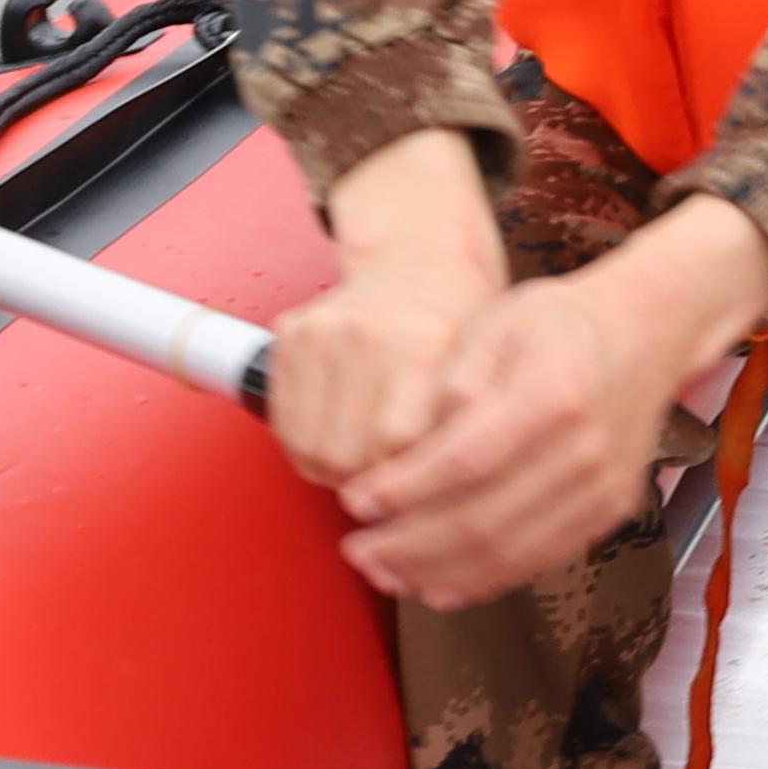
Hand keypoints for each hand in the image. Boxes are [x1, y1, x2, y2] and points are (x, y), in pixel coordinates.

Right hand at [267, 128, 508, 489]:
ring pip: (309, 448)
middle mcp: (365, 335)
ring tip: (368, 470)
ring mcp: (319, 334)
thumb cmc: (460, 323)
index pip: (398, 447)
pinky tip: (342, 443)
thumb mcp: (482, 372)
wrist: (420, 262)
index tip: (423, 501)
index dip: (409, 485)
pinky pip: (285, 424)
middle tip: (394, 491)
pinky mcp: (288, 338)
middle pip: (346, 456)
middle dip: (370, 489)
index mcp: (422, 343)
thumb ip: (461, 431)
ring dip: (336, 474)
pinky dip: (309, 449)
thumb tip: (436, 507)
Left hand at [332, 195, 767, 609]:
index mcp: (554, 395)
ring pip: (509, 554)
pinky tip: (436, 585)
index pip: (464, 461)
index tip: (354, 500)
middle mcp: (586, 451)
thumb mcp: (497, 323)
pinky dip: (483, 581)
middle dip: (408, 545)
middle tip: (356, 549)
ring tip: (384, 573)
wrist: (647, 332)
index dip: (403, 490)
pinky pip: (539, 561)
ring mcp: (604, 488)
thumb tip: (409, 449)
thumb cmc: (562, 323)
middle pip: (484, 521)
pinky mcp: (610, 511)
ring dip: (437, 573)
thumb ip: (452, 382)